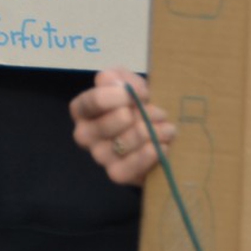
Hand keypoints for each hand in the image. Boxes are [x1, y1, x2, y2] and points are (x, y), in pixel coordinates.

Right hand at [69, 68, 174, 186]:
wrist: (154, 132)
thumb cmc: (137, 104)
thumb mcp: (127, 82)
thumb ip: (118, 77)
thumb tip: (118, 84)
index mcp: (82, 110)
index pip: (92, 102)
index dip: (117, 96)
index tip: (139, 94)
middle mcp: (84, 134)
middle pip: (109, 124)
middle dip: (140, 116)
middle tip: (159, 113)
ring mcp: (99, 156)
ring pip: (123, 144)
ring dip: (150, 134)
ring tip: (167, 128)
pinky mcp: (116, 174)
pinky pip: (130, 166)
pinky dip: (149, 155)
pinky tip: (162, 145)